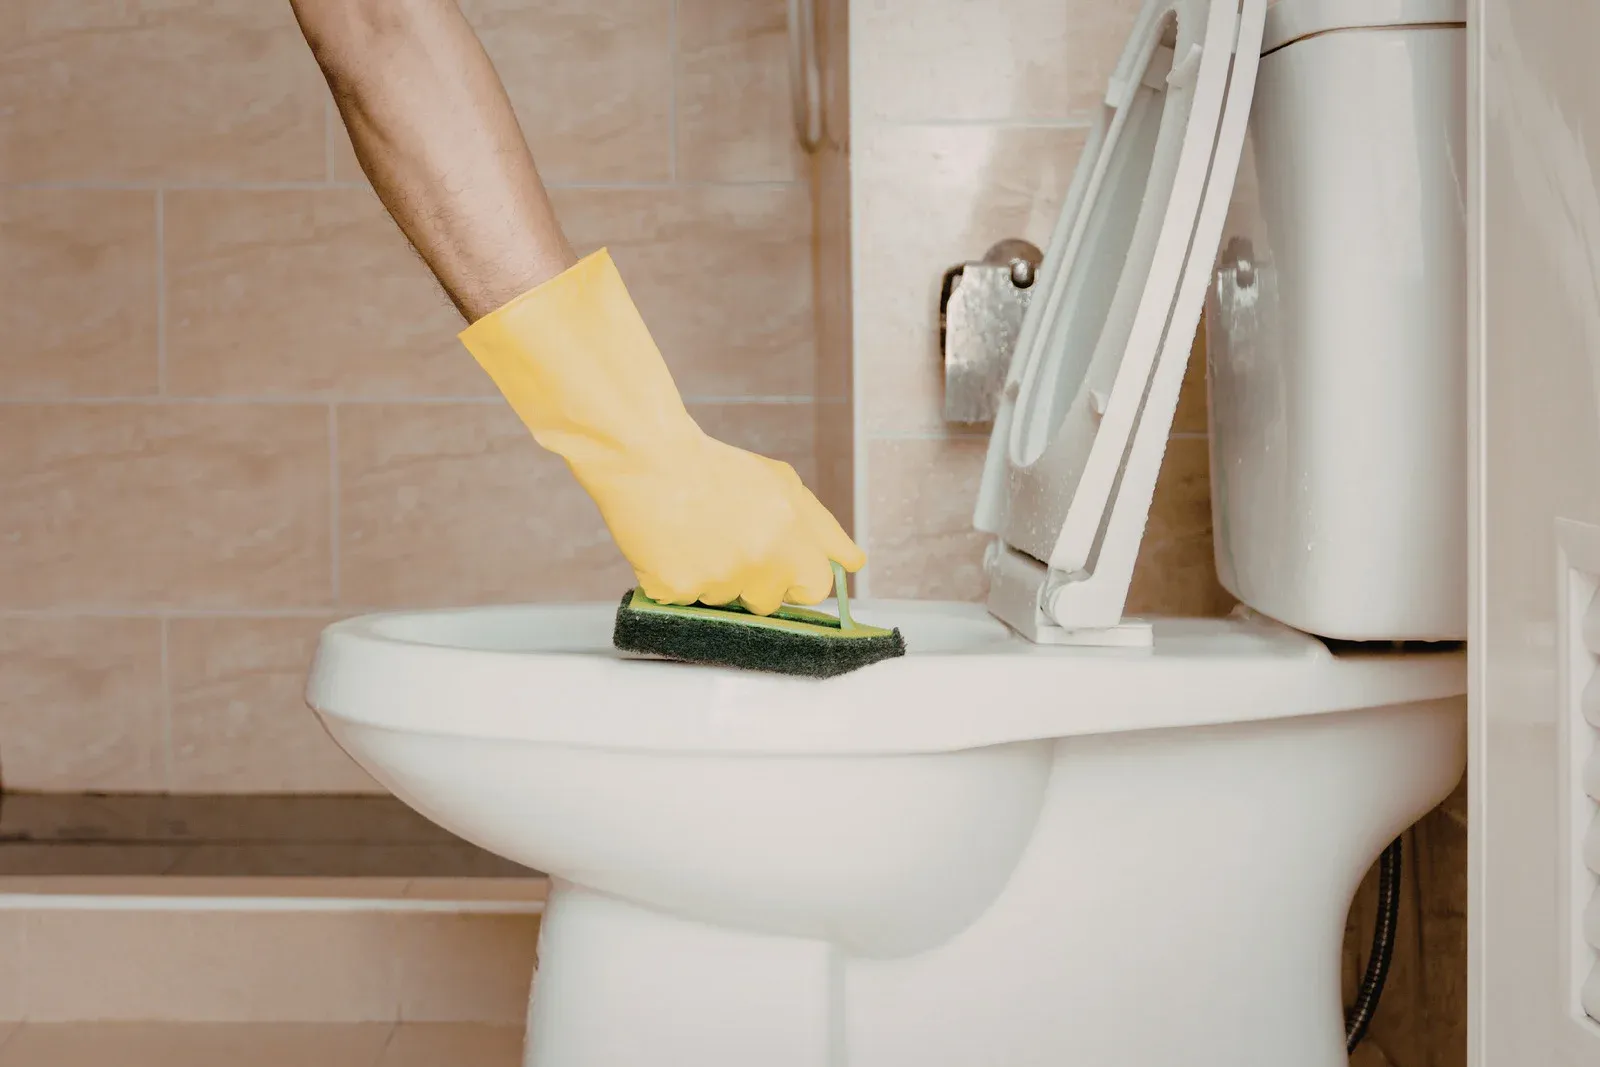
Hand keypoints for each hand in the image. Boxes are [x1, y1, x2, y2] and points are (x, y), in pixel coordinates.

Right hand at [575, 429, 864, 614]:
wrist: (647, 458)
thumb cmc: (716, 469)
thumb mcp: (783, 485)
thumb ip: (824, 529)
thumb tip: (855, 562)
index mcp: (790, 536)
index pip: (815, 589)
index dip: (798, 577)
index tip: (782, 565)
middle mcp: (758, 562)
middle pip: (769, 602)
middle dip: (754, 580)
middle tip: (729, 540)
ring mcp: (715, 580)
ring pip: (726, 603)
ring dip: (715, 580)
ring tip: (697, 537)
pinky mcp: (676, 590)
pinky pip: (686, 604)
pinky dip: (679, 582)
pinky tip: (673, 548)